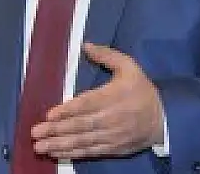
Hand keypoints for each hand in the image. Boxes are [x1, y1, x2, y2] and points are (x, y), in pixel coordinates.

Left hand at [31, 42, 163, 159]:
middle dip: (56, 130)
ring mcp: (111, 136)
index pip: (87, 104)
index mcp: (113, 96)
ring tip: (40, 147)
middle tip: (35, 133)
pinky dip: (72, 154)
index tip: (49, 115)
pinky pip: (90, 152)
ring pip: (83, 142)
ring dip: (60, 145)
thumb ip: (107, 55)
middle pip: (81, 125)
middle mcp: (111, 118)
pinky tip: (57, 153)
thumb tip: (85, 45)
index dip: (67, 110)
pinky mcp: (112, 148)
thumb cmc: (141, 90)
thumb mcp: (129, 66)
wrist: (163, 118)